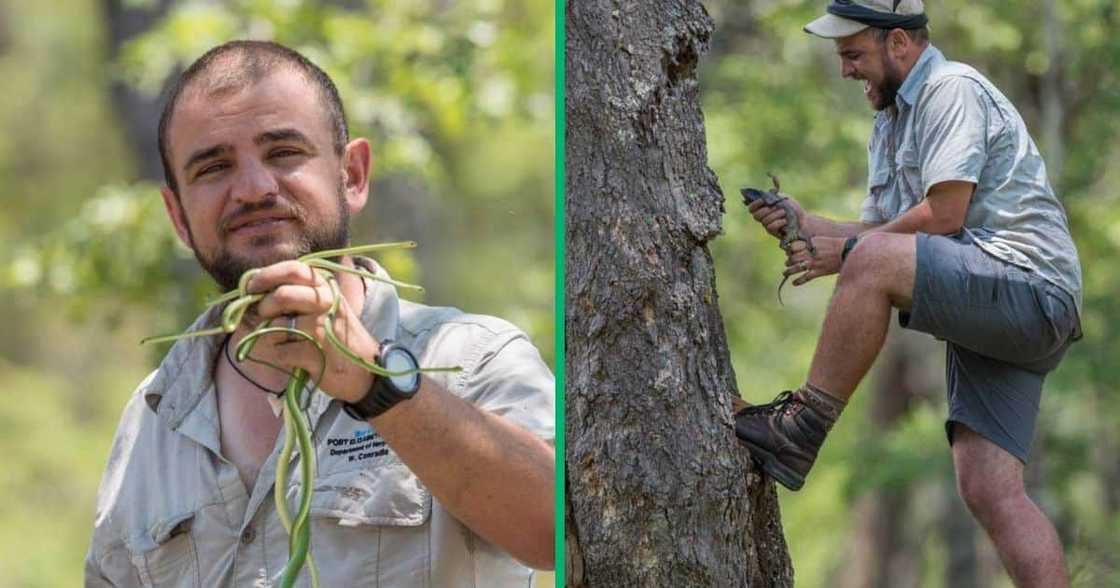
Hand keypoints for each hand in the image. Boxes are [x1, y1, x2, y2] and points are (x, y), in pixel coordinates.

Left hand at [241, 259, 377, 402]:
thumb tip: (256, 280)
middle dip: (264, 308)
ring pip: (274, 326)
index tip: (251, 286)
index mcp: (328, 288)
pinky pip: (279, 351)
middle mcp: (326, 303)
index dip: (266, 275)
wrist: (367, 372)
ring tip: (291, 342)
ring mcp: (320, 328)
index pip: (294, 269)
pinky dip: (282, 356)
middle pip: (280, 295)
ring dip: (273, 337)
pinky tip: (297, 358)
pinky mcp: (314, 353)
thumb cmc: (340, 337)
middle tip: (267, 318)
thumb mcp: (330, 305)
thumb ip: (300, 290)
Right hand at [746, 194, 807, 240]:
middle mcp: (763, 217)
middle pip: (756, 216)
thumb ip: (774, 195)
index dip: (755, 204)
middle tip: (776, 206)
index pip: (752, 208)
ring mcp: (767, 225)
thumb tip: (769, 188)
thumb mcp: (784, 198)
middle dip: (766, 210)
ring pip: (764, 221)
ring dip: (775, 215)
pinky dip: (778, 222)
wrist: (803, 220)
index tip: (763, 200)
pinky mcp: (773, 232)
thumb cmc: (793, 209)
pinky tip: (785, 221)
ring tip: (784, 212)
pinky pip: (770, 227)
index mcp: (763, 208)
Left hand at [784, 236, 842, 285]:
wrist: (847, 251)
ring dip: (789, 271)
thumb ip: (812, 242)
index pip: (794, 247)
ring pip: (797, 267)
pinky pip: (806, 277)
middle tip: (787, 263)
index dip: (790, 250)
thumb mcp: (822, 239)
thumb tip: (804, 246)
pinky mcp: (819, 271)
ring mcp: (814, 263)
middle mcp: (810, 253)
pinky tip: (794, 283)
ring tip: (785, 273)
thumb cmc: (836, 245)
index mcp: (810, 244)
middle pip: (793, 258)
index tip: (789, 252)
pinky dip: (799, 281)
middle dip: (789, 261)